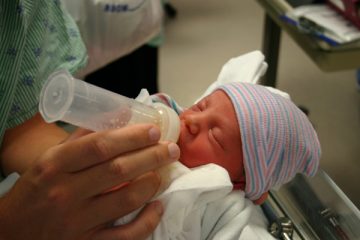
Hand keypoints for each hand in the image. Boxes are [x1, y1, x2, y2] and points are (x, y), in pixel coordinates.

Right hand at [0, 124, 179, 239]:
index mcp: (55, 165)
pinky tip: (157, 206)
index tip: (153, 131)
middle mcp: (66, 192)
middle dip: (152, 155)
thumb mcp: (49, 160)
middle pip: (119, 170)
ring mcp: (77, 222)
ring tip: (164, 171)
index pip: (100, 146)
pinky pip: (125, 236)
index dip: (132, 136)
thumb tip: (116, 117)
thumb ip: (81, 139)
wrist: (11, 233)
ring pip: (126, 199)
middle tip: (170, 148)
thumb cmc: (34, 192)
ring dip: (152, 183)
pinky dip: (146, 221)